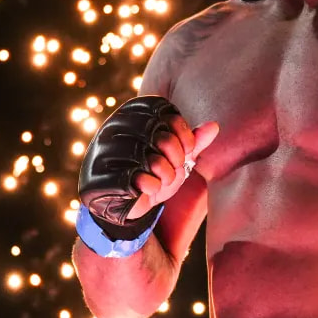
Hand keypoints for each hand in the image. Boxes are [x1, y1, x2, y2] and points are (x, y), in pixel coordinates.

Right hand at [78, 96, 218, 226]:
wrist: (124, 205)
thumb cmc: (151, 174)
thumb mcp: (175, 157)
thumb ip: (192, 142)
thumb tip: (214, 126)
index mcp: (129, 116)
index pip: (163, 112)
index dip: (182, 131)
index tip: (187, 148)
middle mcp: (113, 129)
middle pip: (162, 136)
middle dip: (177, 156)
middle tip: (173, 167)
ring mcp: (106, 153)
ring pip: (153, 160)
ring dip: (166, 175)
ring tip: (161, 180)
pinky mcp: (103, 178)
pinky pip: (142, 181)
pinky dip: (153, 188)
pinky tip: (147, 190)